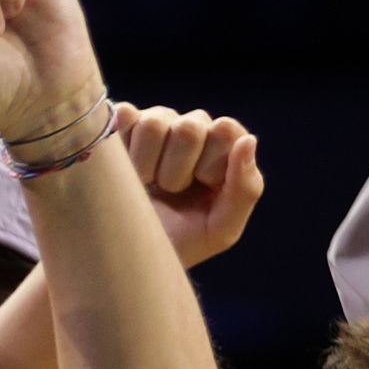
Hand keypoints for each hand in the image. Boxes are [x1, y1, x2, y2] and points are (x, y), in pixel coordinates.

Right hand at [120, 103, 263, 266]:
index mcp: (224, 147)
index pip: (225, 129)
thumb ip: (245, 188)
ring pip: (153, 123)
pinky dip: (122, 148)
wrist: (129, 252)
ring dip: (145, 164)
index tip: (202, 189)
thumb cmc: (179, 241)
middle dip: (176, 170)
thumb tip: (247, 140)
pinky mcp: (121, 124)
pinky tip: (124, 169)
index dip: (210, 163)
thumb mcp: (222, 228)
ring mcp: (156, 122)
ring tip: (146, 184)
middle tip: (170, 192)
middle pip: (189, 126)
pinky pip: (123, 116)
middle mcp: (192, 127)